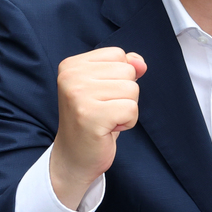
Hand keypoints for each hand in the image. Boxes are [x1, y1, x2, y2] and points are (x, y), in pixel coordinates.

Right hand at [47, 48, 146, 209]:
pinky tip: (109, 129)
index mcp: (72, 65)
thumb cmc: (94, 118)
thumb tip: (140, 63)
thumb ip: (125, 66)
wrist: (75, 157)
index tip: (101, 95)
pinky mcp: (91, 115)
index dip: (119, 77)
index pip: (118, 55)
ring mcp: (78, 95)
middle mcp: (71, 76)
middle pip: (127, 71)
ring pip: (132, 89)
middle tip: (104, 110)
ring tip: (106, 118)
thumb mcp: (107, 86)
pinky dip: (128, 121)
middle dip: (125, 93)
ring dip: (127, 108)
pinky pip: (132, 109)